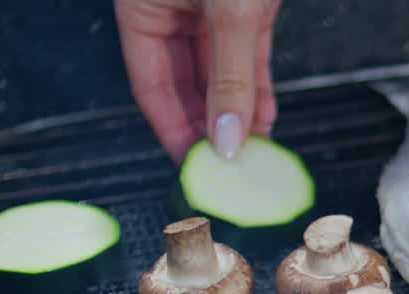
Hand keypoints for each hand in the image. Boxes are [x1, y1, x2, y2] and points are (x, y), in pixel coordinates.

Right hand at [116, 0, 280, 163]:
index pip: (151, 85)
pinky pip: (248, 58)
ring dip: (238, 113)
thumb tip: (226, 134)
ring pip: (221, 75)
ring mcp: (210, 11)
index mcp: (144, 8)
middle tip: (227, 161)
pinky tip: (264, 118)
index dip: (172, 130)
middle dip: (209, 126)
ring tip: (251, 148)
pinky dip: (257, 89)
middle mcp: (173, 11)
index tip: (192, 163)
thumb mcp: (228, 13)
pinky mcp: (247, 9)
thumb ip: (230, 75)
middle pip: (186, 86)